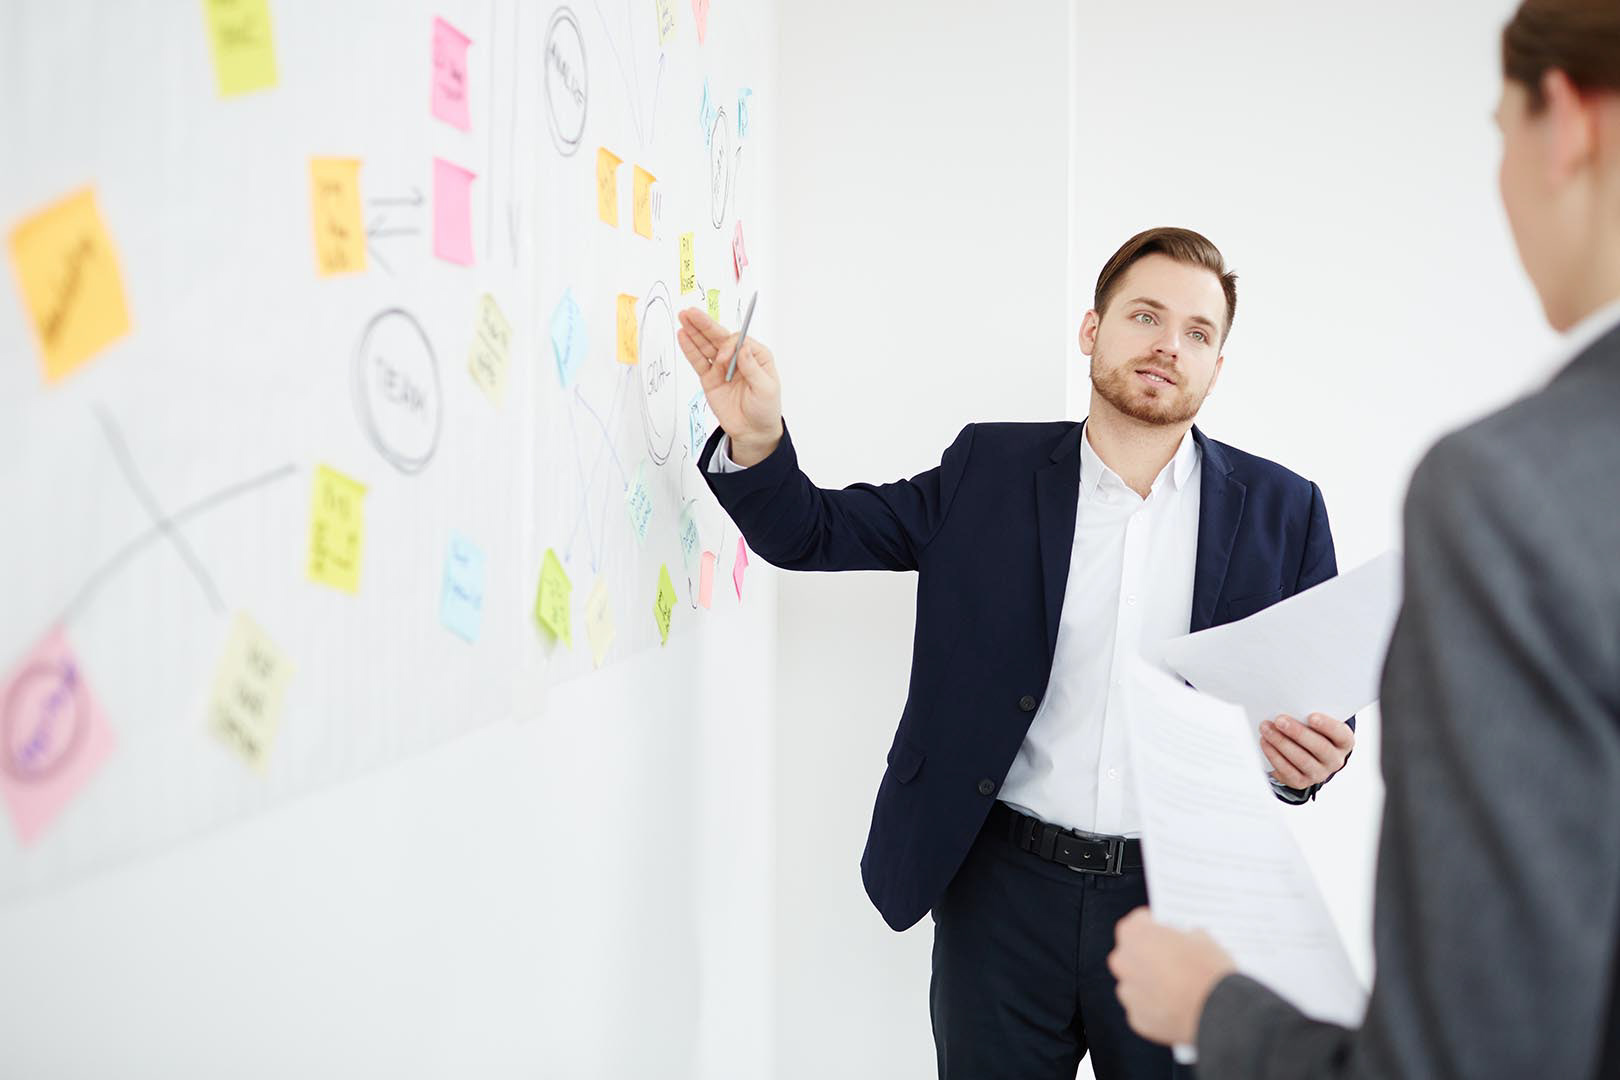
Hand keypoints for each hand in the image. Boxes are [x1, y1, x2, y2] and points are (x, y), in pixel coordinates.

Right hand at [676, 307, 782, 465]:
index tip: (723, 360)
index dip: (728, 345)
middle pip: (719, 337)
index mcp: (756, 356)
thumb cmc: (765, 409)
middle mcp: (738, 358)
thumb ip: (753, 368)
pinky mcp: (710, 378)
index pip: (738, 340)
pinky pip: (698, 361)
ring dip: (695, 331)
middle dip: (705, 325)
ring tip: (683, 317)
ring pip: (706, 346)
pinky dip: (690, 349)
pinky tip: (682, 336)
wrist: (753, 431)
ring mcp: (722, 367)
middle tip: (691, 313)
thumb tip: (743, 348)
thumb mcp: (766, 389)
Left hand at [1108, 908, 1236, 1046]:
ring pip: (1135, 984)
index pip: (1138, 922)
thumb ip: (1184, 936)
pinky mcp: (1138, 1019)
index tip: (1166, 933)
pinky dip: (1156, 1008)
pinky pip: (1143, 1009)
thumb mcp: (1201, 937)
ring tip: (1178, 989)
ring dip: (1150, 984)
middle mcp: (1123, 962)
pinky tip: (1177, 1009)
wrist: (1220, 1011)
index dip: (1156, 927)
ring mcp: (1128, 993)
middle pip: (1131, 953)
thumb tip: (1186, 943)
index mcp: (1135, 934)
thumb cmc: (1209, 970)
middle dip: (1148, 956)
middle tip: (1173, 961)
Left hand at [1259, 712, 1354, 789]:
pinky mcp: (1301, 782)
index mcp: (1344, 742)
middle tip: (1279, 720)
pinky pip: (1287, 770)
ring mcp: (1319, 773)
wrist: (1305, 754)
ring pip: (1302, 759)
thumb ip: (1308, 715)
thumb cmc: (1311, 731)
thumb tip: (1288, 706)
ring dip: (1281, 742)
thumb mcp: (1316, 723)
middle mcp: (1335, 760)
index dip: (1327, 726)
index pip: (1340, 734)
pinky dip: (1274, 755)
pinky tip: (1265, 742)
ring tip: (1266, 729)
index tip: (1311, 716)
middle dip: (1297, 733)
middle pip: (1320, 747)